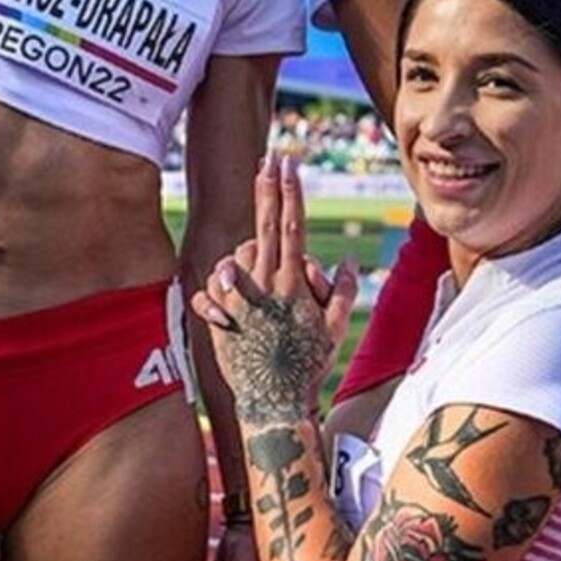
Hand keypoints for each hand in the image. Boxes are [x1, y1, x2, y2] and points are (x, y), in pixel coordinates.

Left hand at [192, 154, 357, 426]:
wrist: (273, 400)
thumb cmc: (306, 367)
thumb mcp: (332, 330)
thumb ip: (341, 291)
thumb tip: (345, 260)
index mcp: (293, 283)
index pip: (293, 226)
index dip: (291, 192)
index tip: (289, 165)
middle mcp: (265, 283)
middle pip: (265, 224)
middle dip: (268, 189)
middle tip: (268, 160)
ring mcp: (240, 296)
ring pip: (241, 253)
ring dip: (250, 256)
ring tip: (261, 281)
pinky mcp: (221, 312)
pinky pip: (215, 284)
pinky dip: (222, 284)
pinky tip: (231, 295)